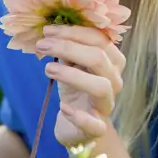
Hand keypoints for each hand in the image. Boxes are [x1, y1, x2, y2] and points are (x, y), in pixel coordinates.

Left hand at [35, 25, 125, 146]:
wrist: (79, 127)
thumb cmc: (76, 90)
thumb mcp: (72, 66)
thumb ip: (68, 48)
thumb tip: (50, 29)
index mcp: (112, 61)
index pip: (100, 40)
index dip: (74, 32)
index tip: (48, 30)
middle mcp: (115, 81)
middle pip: (99, 59)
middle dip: (68, 48)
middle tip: (42, 45)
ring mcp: (107, 105)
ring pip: (100, 87)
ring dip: (72, 75)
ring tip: (48, 69)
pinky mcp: (98, 128)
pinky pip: (94, 124)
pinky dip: (79, 116)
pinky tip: (63, 108)